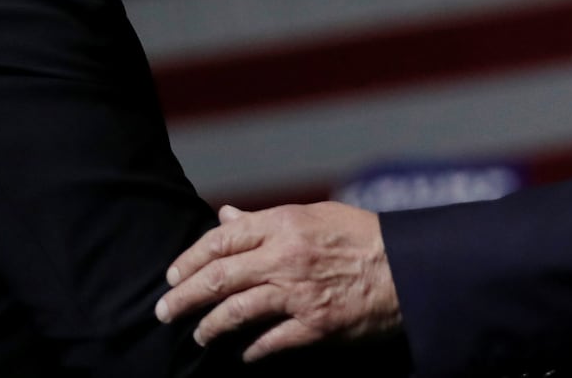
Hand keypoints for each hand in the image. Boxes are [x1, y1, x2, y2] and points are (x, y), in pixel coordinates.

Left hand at [153, 202, 402, 361]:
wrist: (407, 268)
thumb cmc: (361, 236)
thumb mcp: (313, 215)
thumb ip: (265, 221)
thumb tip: (226, 218)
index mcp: (283, 224)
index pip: (221, 240)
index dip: (189, 259)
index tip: (172, 274)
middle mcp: (285, 257)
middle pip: (218, 278)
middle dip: (184, 296)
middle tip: (164, 310)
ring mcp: (298, 294)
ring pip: (235, 312)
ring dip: (209, 327)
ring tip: (198, 335)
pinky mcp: (314, 325)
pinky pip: (269, 342)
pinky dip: (251, 351)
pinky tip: (242, 355)